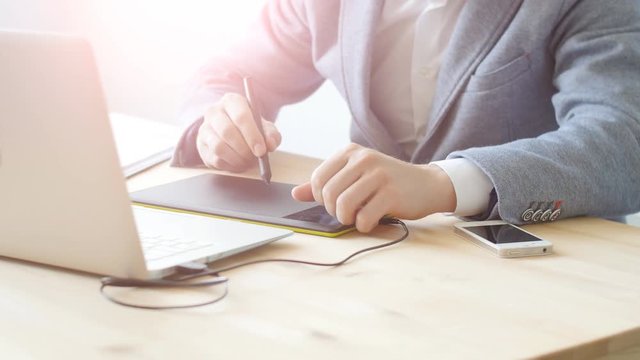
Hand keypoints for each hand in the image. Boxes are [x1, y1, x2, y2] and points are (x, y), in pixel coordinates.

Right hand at [197, 93, 280, 171]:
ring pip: (219, 147)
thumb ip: (271, 135)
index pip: (241, 116)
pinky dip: (230, 165)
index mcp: (232, 101)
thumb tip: (270, 144)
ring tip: (248, 162)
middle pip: (227, 132)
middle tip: (255, 159)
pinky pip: (215, 159)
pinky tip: (239, 164)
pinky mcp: (201, 145)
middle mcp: (214, 111)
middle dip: (244, 149)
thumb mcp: (265, 127)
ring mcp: (205, 128)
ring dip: (237, 159)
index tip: (261, 150)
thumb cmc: (251, 127)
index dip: (252, 135)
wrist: (232, 131)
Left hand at [291, 143, 455, 232]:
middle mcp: (363, 159)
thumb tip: (296, 194)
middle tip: (346, 213)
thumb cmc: (387, 182)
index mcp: (350, 152)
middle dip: (333, 211)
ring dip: (346, 219)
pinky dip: (363, 225)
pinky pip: (363, 217)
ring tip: (357, 218)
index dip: (320, 198)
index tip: (334, 203)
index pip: (318, 179)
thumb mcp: (356, 177)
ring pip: (343, 205)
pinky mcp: (391, 193)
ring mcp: (378, 175)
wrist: (426, 184)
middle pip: (328, 194)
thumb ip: (327, 184)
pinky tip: (371, 221)